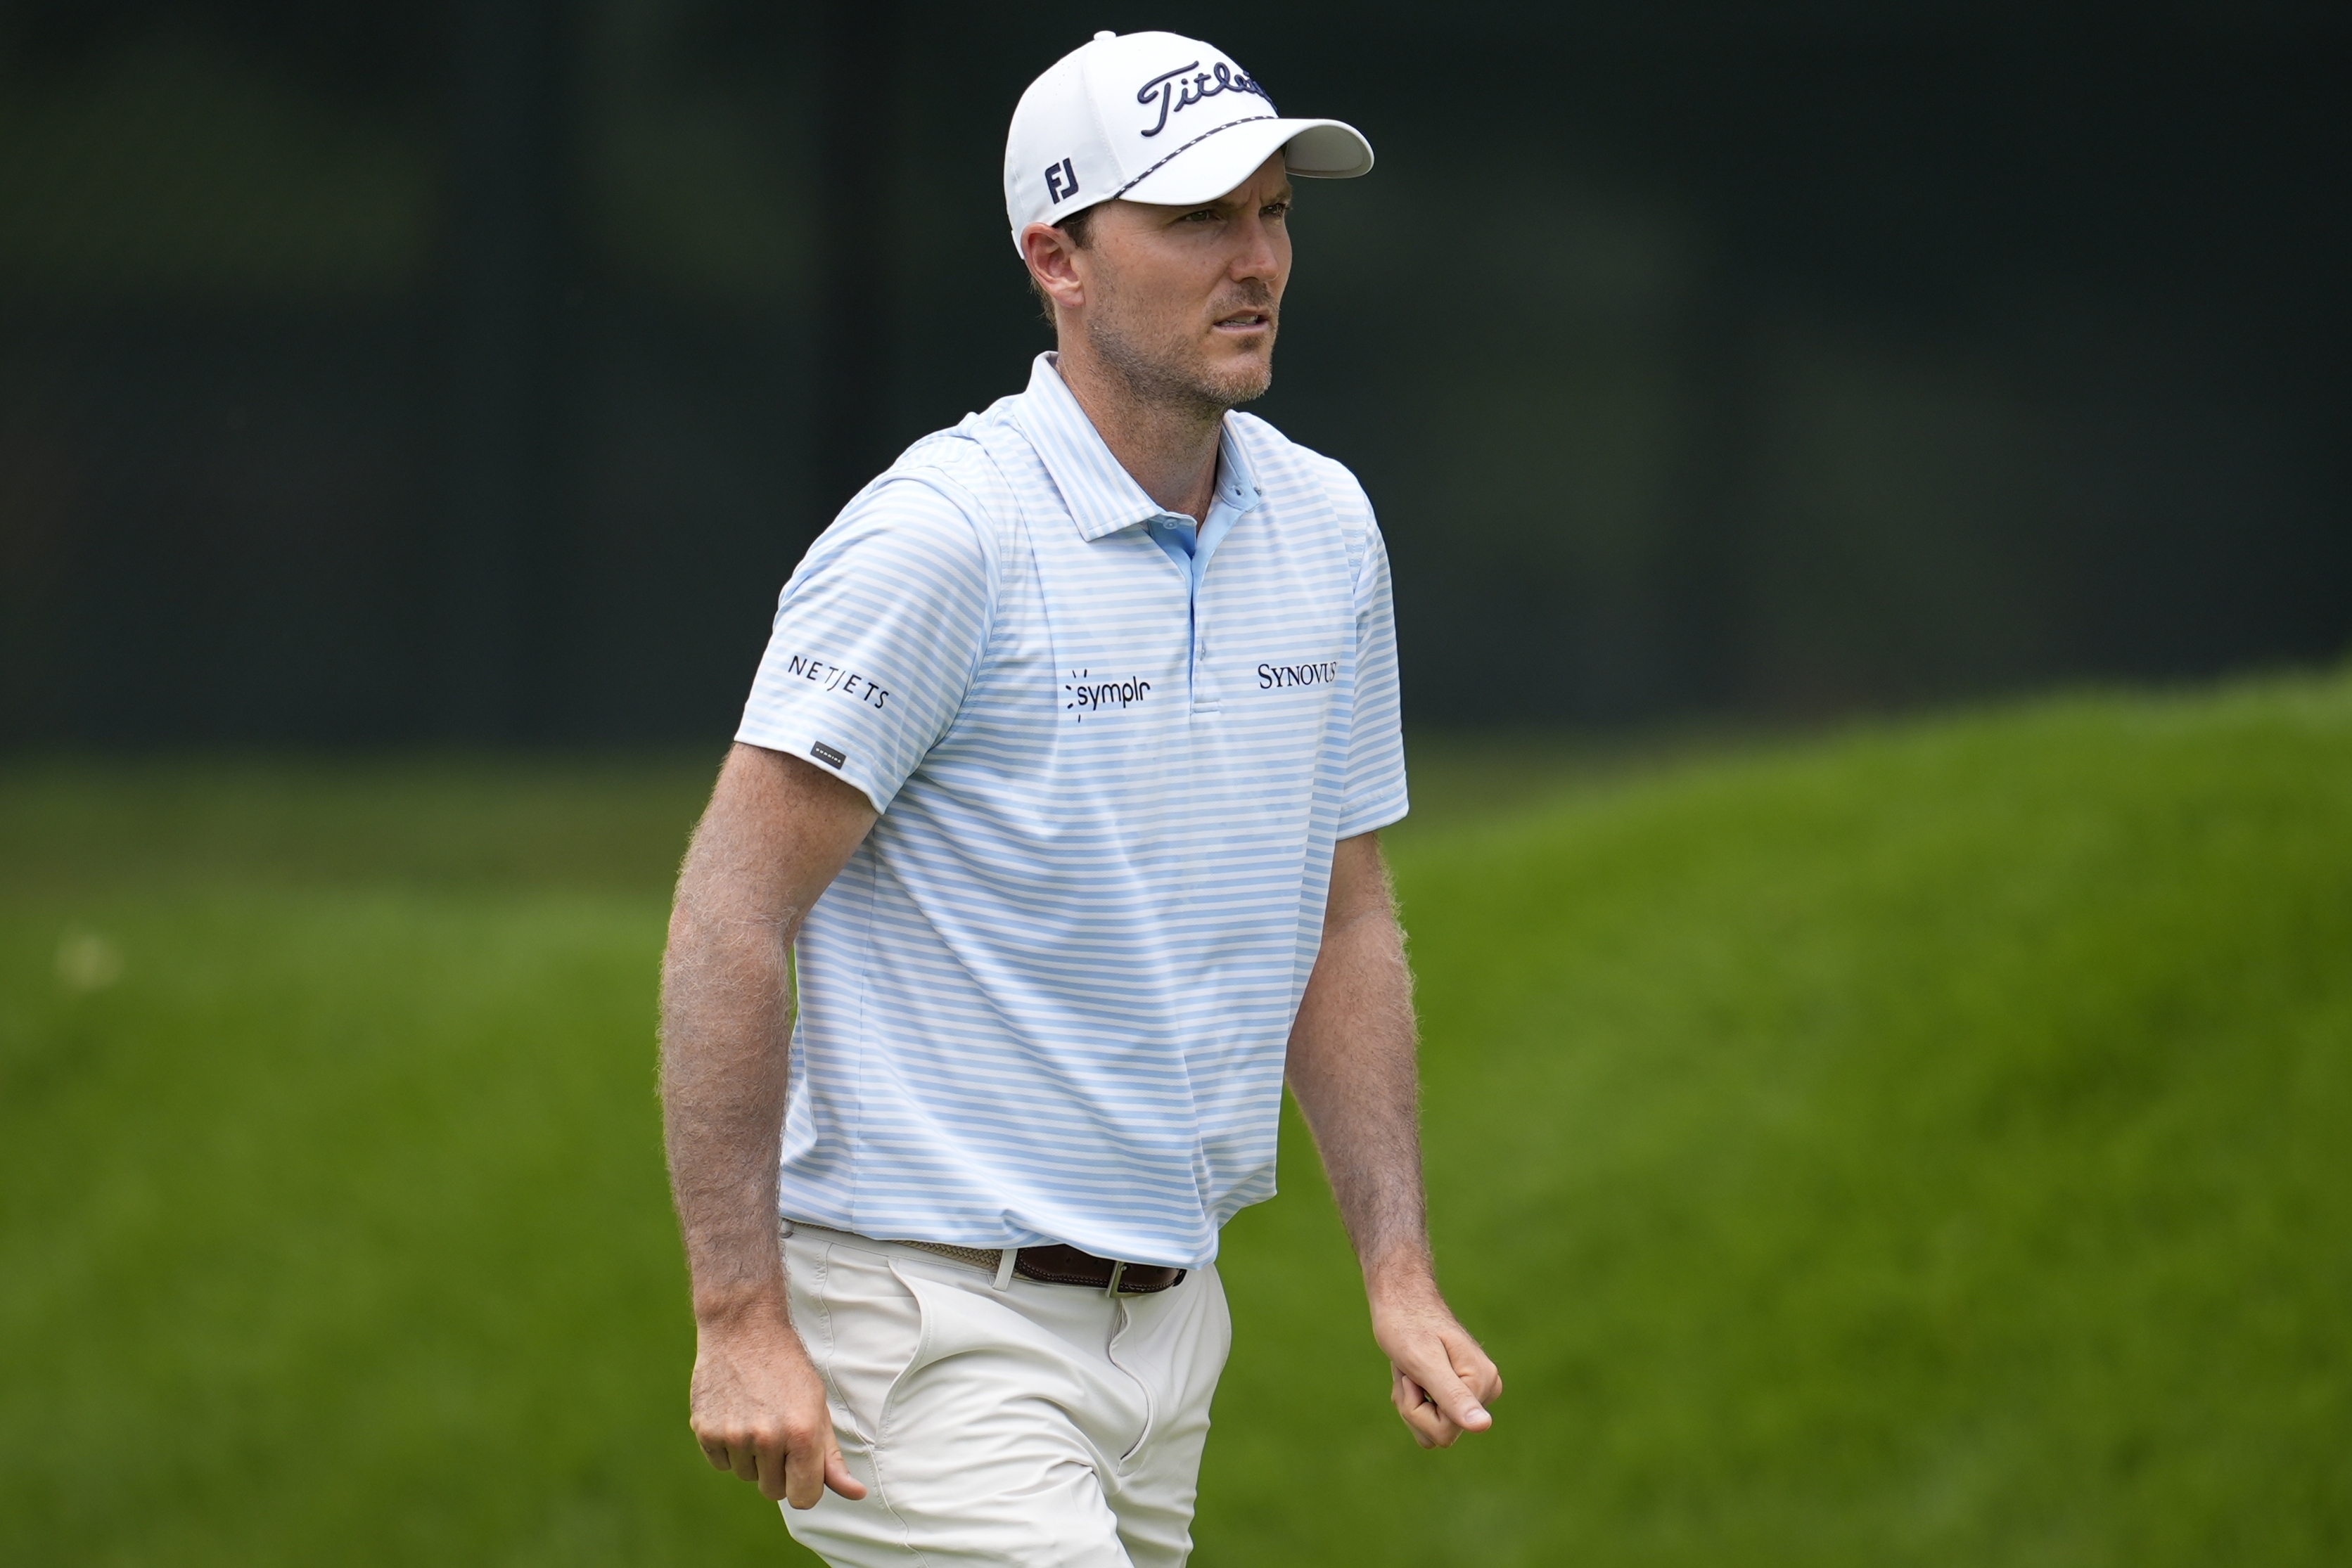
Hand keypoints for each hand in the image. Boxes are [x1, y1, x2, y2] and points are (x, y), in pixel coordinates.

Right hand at [689, 1304, 867, 1508]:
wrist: (744, 1330)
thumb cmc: (788, 1370)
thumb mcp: (818, 1409)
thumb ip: (832, 1459)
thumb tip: (856, 1494)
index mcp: (802, 1434)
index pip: (804, 1499)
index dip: (804, 1487)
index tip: (801, 1469)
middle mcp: (767, 1438)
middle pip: (772, 1491)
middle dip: (778, 1470)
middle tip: (778, 1430)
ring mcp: (734, 1436)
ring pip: (746, 1476)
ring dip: (752, 1457)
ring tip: (756, 1417)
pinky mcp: (705, 1431)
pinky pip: (721, 1464)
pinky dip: (728, 1448)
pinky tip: (735, 1415)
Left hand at [1369, 1274, 1501, 1449]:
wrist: (1401, 1298)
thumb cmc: (1406, 1324)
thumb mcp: (1424, 1362)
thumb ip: (1453, 1396)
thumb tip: (1483, 1426)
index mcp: (1483, 1382)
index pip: (1444, 1431)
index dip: (1416, 1408)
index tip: (1411, 1374)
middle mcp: (1486, 1389)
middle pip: (1440, 1434)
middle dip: (1412, 1406)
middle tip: (1407, 1371)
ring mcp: (1474, 1391)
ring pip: (1433, 1429)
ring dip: (1410, 1403)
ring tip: (1409, 1371)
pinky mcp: (1460, 1391)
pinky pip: (1432, 1419)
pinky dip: (1413, 1401)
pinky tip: (1411, 1375)